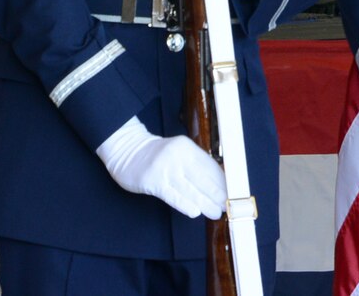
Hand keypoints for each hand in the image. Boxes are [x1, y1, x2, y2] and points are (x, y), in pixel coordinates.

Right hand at [97, 119, 227, 218]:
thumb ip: (195, 163)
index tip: (232, 192)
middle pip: (203, 178)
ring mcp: (164, 168)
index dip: (222, 181)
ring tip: (215, 212)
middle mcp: (177, 155)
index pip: (210, 165)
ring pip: (190, 189)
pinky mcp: (153, 181)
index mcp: (187, 147)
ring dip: (205, 202)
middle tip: (227, 206)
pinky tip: (195, 211)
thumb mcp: (178, 152)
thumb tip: (219, 181)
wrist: (127, 151)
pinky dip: (185, 204)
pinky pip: (172, 195)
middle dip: (217, 194)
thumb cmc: (157, 155)